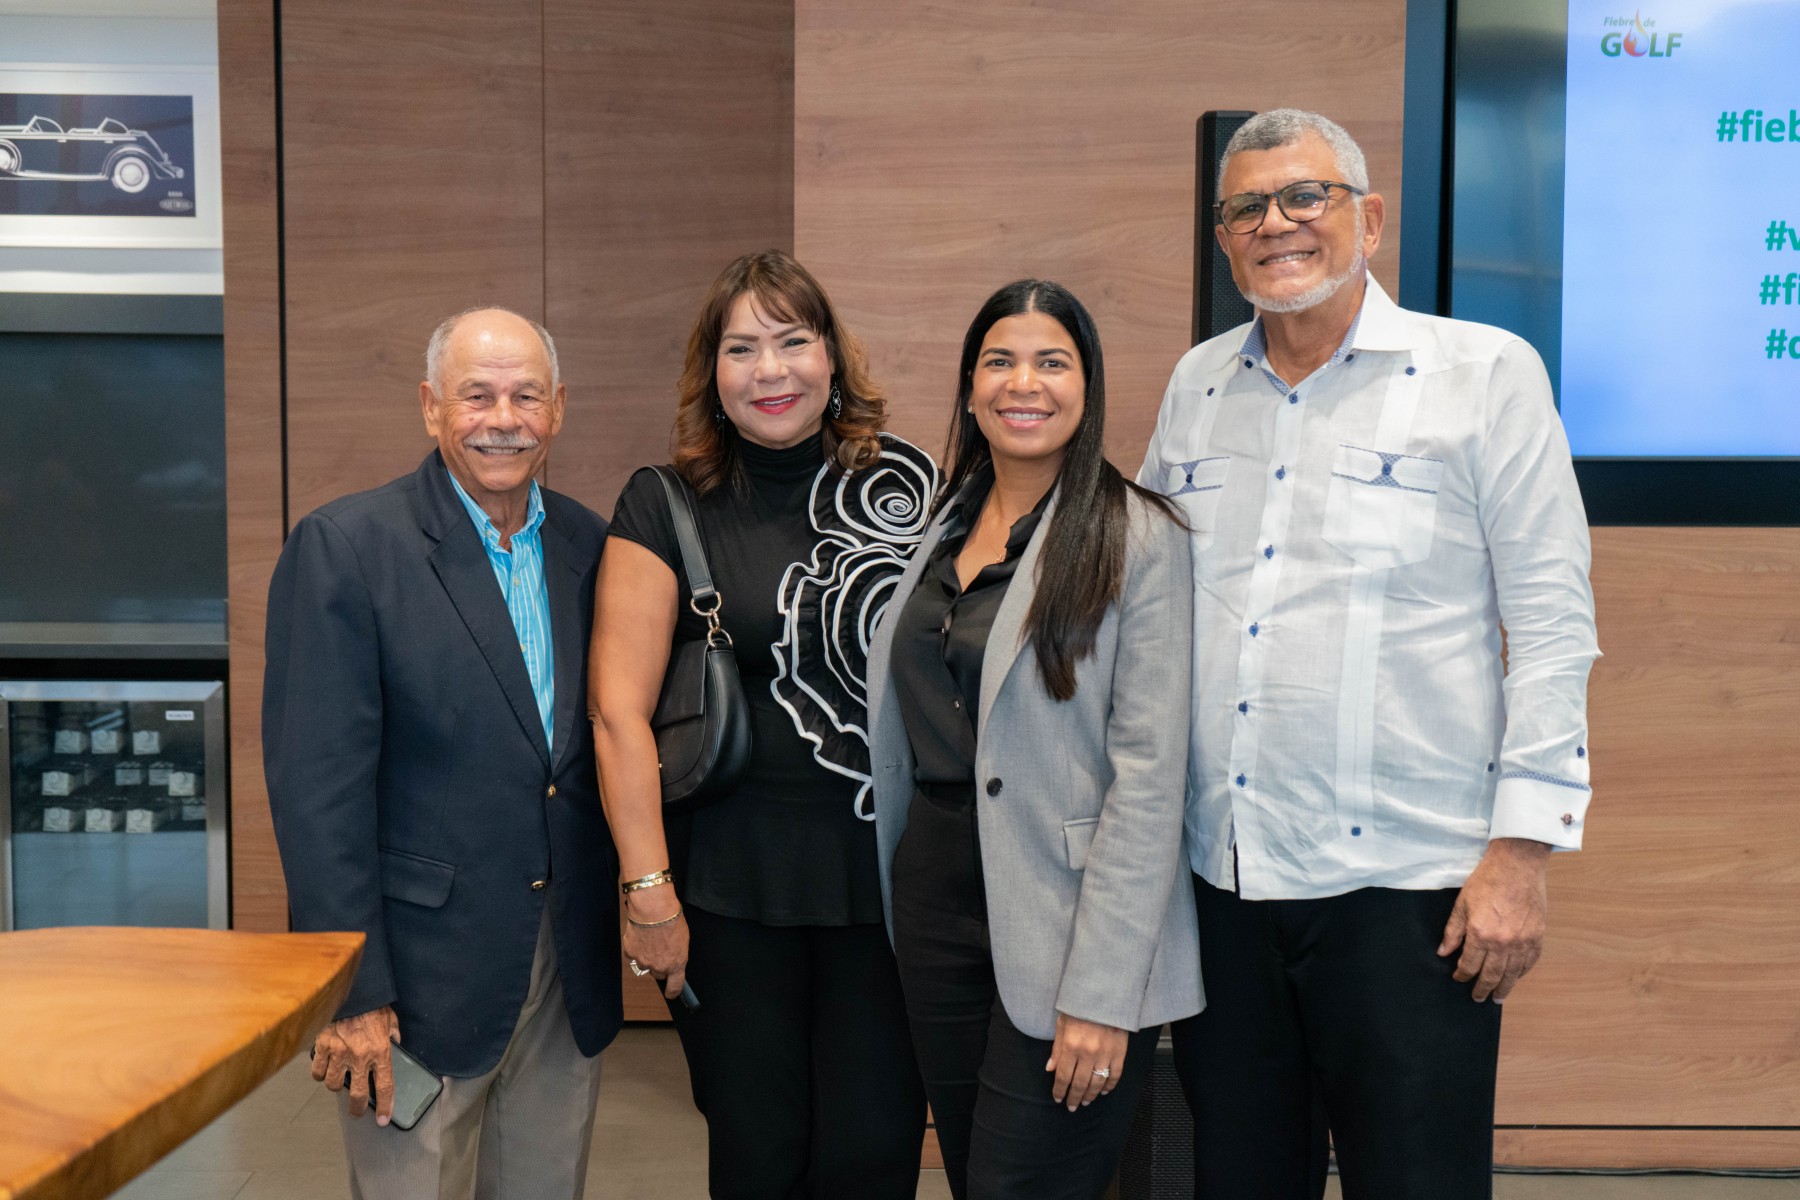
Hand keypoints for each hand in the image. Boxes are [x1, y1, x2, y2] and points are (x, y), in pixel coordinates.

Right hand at [311, 1005, 399, 1122]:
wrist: (353, 990)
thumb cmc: (373, 1005)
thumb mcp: (391, 1020)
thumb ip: (393, 1036)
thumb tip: (396, 1045)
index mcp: (380, 1051)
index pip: (384, 1086)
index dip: (384, 1106)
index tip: (382, 1119)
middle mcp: (360, 1056)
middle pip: (355, 1094)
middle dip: (356, 1108)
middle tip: (356, 1111)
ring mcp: (339, 1053)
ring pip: (332, 1084)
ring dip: (335, 1085)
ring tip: (339, 1080)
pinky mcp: (323, 1046)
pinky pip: (317, 1070)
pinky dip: (319, 1073)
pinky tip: (324, 1068)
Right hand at [623, 884, 688, 1000]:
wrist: (653, 909)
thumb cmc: (671, 919)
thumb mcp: (683, 939)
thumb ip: (677, 953)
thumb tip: (673, 957)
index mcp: (676, 963)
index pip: (675, 986)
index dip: (673, 992)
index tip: (671, 994)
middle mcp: (659, 966)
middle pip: (658, 974)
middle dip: (659, 965)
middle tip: (660, 950)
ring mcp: (643, 961)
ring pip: (644, 964)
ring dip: (646, 956)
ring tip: (650, 938)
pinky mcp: (630, 952)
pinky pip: (632, 954)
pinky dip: (635, 947)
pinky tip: (640, 935)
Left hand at [1046, 1013, 1127, 1111]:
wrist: (1104, 994)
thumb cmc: (1079, 1006)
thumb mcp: (1062, 1023)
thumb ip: (1057, 1048)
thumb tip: (1051, 1068)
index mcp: (1071, 1045)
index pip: (1063, 1075)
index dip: (1059, 1089)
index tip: (1057, 1098)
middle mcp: (1088, 1053)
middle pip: (1080, 1083)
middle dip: (1074, 1097)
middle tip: (1071, 1106)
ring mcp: (1106, 1053)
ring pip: (1097, 1082)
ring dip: (1090, 1095)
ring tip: (1085, 1102)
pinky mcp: (1120, 1052)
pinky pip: (1115, 1074)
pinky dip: (1109, 1086)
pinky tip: (1104, 1091)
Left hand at [1438, 837, 1550, 1001]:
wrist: (1517, 865)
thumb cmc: (1487, 881)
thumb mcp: (1462, 904)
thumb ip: (1453, 931)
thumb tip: (1443, 952)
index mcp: (1481, 934)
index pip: (1469, 965)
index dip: (1462, 975)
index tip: (1459, 978)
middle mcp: (1503, 942)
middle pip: (1491, 975)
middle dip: (1482, 988)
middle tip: (1478, 998)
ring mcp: (1523, 941)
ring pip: (1512, 973)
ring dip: (1504, 987)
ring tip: (1497, 997)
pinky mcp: (1538, 936)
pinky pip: (1530, 962)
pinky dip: (1522, 972)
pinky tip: (1515, 977)